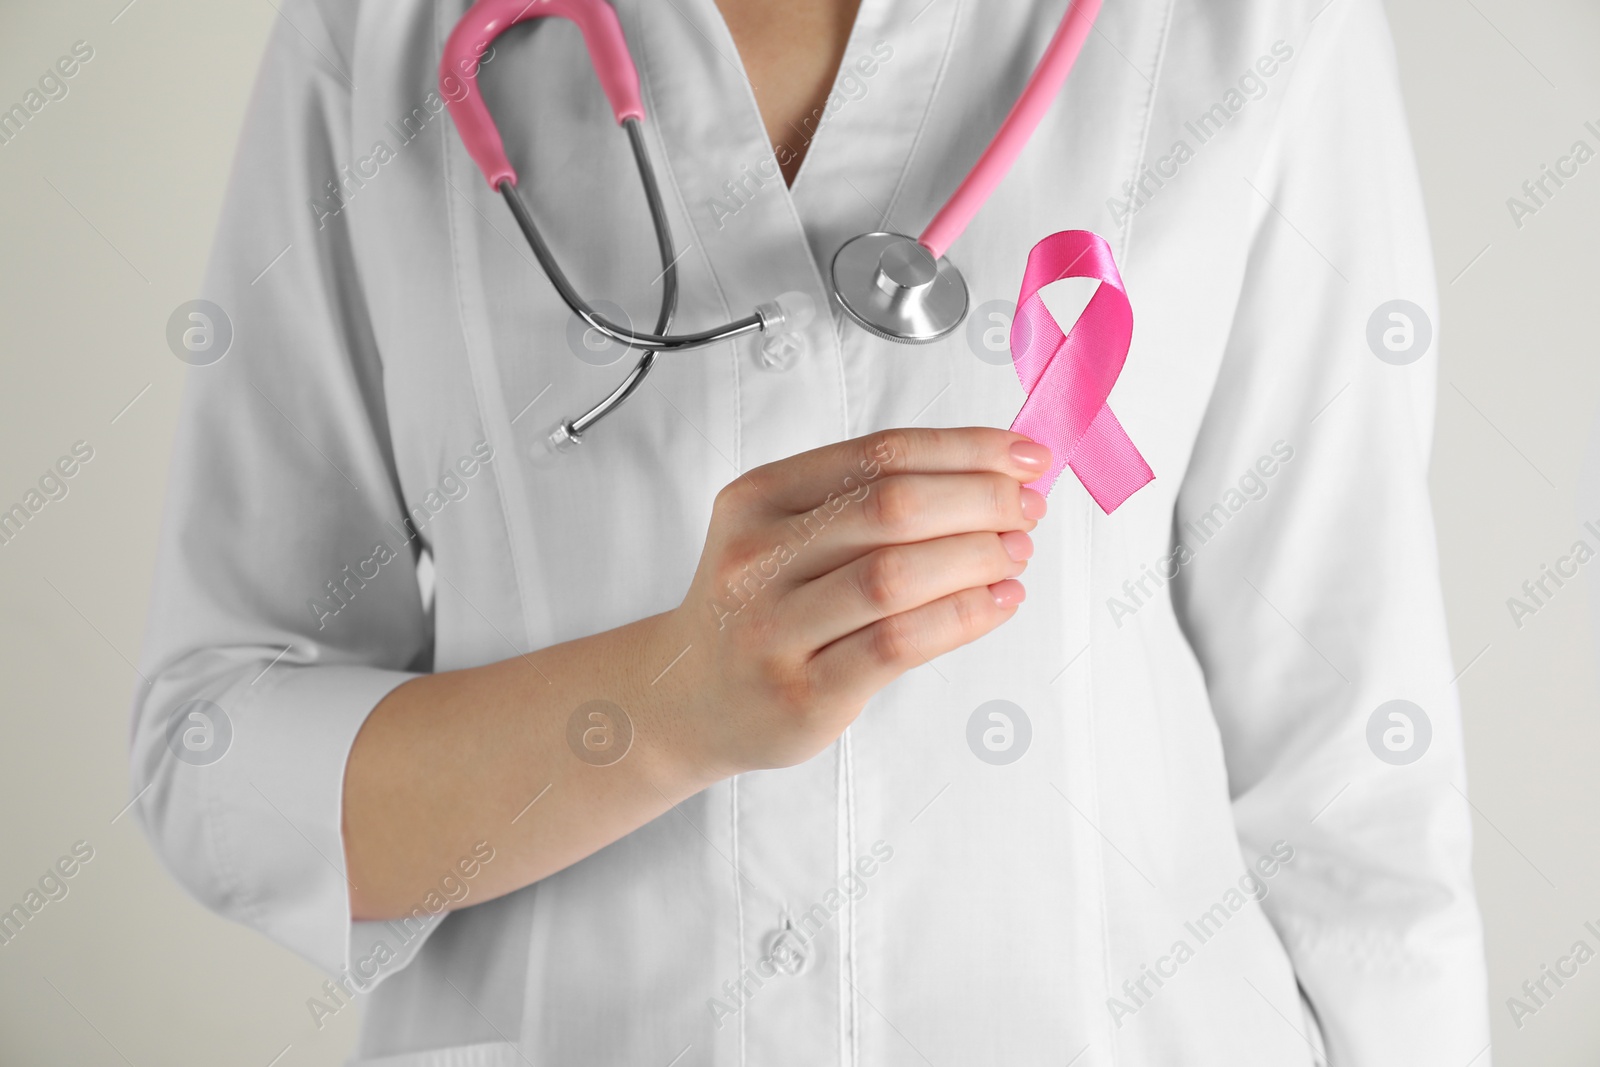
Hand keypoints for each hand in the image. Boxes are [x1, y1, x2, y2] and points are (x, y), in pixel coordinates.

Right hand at [654, 427, 1048, 775]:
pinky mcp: (802, 692)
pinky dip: (962, 617)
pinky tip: (998, 602)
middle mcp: (756, 556)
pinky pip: (897, 644)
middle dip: (979, 500)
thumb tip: (992, 475)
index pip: (879, 453)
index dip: (964, 449)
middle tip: (1025, 508)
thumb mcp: (786, 532)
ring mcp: (773, 628)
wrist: (691, 697)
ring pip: (895, 575)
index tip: (1021, 456)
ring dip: (976, 557)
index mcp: (757, 497)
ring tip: (1016, 552)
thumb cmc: (761, 608)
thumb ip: (868, 500)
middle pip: (892, 507)